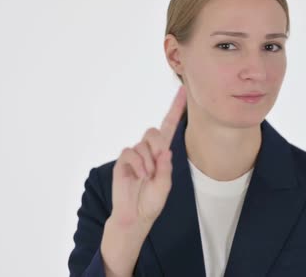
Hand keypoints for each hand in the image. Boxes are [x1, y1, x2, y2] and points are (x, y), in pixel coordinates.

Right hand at [110, 85, 186, 226]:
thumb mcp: (165, 186)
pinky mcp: (122, 161)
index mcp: (162, 153)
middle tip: (157, 164)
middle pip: (153, 131)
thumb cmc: (151, 201)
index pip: (169, 125)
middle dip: (158, 145)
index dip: (175, 108)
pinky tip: (138, 176)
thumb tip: (165, 151)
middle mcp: (148, 150)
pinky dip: (137, 165)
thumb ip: (166, 169)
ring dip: (148, 163)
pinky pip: (130, 153)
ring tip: (146, 178)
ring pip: (142, 144)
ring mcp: (134, 155)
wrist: (135, 215)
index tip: (183, 90)